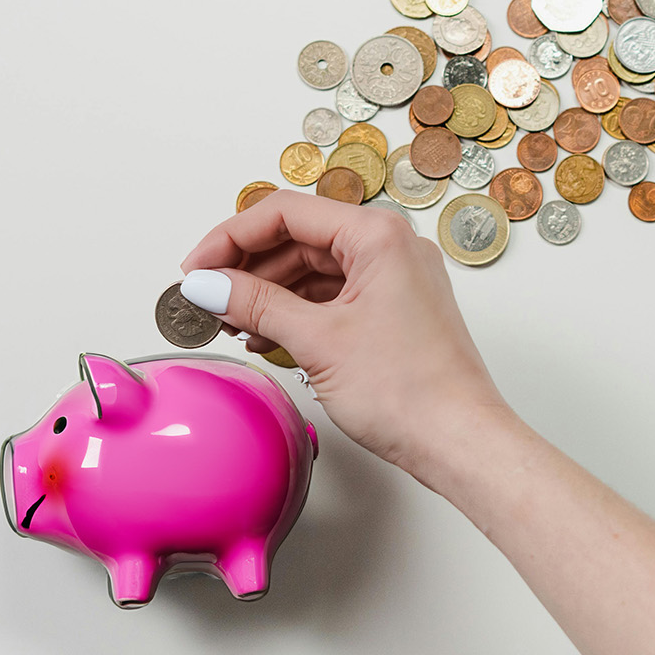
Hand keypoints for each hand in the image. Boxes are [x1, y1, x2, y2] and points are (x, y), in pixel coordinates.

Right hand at [178, 190, 511, 474]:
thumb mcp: (316, 341)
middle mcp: (392, 247)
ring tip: (230, 323)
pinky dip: (295, 311)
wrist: (460, 442)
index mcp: (378, 235)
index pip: (286, 212)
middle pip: (298, 237)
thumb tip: (206, 284)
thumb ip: (254, 304)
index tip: (195, 269)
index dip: (230, 238)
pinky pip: (332, 296)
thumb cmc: (411, 392)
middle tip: (205, 298)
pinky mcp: (394, 311)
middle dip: (246, 267)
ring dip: (267, 292)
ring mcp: (395, 280)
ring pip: (313, 268)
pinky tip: (265, 336)